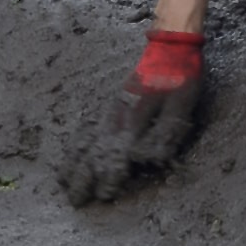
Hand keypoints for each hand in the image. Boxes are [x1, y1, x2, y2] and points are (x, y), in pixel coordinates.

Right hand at [61, 30, 206, 205]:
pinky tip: (71, 154)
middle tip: (75, 200)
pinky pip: (86, 127)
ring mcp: (110, 110)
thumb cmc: (180, 76)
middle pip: (93, 152)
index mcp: (133, 119)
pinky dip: (75, 144)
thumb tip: (145, 160)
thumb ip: (164, 133)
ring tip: (63, 182)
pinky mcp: (110, 104)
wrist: (169, 45)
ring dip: (73, 163)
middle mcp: (116, 116)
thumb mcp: (182, 104)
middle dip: (84, 177)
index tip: (104, 196)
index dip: (110, 177)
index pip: (115, 155)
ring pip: (84, 140)